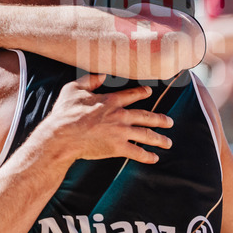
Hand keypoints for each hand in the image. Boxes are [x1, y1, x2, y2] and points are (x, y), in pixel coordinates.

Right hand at [36, 73, 173, 165]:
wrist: (62, 136)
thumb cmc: (65, 113)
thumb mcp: (74, 89)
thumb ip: (90, 80)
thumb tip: (102, 74)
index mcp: (111, 101)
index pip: (131, 95)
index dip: (142, 92)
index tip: (149, 92)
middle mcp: (120, 115)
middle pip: (145, 116)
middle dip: (160, 119)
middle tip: (170, 122)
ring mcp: (120, 132)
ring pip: (146, 135)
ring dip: (159, 139)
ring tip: (168, 142)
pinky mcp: (117, 147)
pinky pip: (137, 152)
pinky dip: (147, 156)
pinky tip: (154, 158)